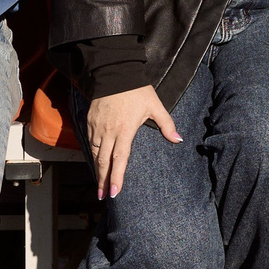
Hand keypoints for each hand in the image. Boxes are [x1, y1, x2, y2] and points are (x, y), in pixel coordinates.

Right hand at [85, 85, 180, 199]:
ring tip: (99, 184)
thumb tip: (178, 140)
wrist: (115, 73)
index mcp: (125, 130)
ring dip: (97, 170)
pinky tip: (96, 163)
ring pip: (95, 153)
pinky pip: (90, 143)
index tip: (114, 192)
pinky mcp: (90, 121)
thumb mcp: (155, 106)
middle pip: (104, 161)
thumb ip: (167, 124)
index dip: (116, 177)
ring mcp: (97, 127)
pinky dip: (92, 155)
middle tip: (103, 196)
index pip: (120, 159)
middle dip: (103, 181)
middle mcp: (108, 132)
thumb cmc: (137, 91)